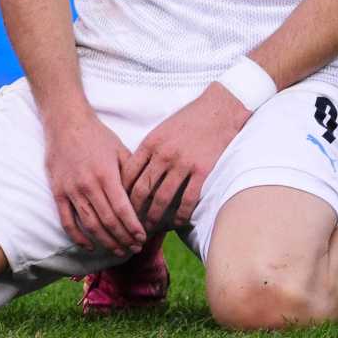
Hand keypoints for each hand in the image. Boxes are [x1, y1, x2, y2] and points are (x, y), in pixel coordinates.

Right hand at [42, 112, 146, 256]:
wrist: (66, 123)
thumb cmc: (97, 136)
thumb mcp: (120, 150)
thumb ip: (131, 174)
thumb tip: (144, 198)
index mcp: (106, 174)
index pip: (122, 209)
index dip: (133, 227)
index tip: (142, 238)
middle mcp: (88, 185)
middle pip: (108, 221)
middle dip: (123, 238)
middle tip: (134, 248)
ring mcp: (71, 191)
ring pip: (90, 225)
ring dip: (106, 242)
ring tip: (118, 251)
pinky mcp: (58, 193)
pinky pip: (67, 222)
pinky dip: (78, 237)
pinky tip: (89, 246)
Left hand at [122, 83, 251, 233]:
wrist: (218, 109)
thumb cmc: (188, 120)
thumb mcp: (161, 130)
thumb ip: (148, 151)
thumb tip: (133, 175)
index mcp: (151, 143)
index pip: (128, 174)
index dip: (121, 194)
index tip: (118, 207)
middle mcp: (164, 154)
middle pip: (142, 189)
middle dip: (133, 210)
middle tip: (129, 224)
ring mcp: (183, 163)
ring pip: (163, 198)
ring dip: (154, 216)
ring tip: (149, 228)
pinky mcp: (202, 170)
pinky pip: (188, 199)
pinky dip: (181, 214)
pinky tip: (177, 222)